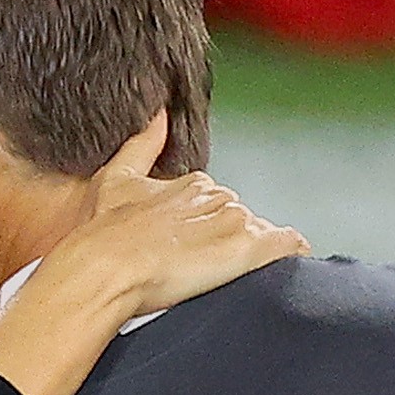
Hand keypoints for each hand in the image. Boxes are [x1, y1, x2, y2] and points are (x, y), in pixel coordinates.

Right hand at [0, 116, 304, 394]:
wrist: (106, 265)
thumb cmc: (103, 231)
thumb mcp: (115, 179)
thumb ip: (141, 144)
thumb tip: (158, 114)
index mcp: (193, 184)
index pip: (214, 204)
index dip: (204, 229)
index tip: (188, 250)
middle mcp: (218, 197)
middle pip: (237, 221)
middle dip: (226, 242)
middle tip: (201, 269)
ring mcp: (235, 222)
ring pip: (259, 235)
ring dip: (249, 255)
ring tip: (226, 279)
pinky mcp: (248, 248)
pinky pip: (289, 246)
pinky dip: (291, 256)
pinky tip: (283, 271)